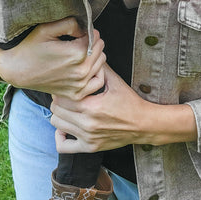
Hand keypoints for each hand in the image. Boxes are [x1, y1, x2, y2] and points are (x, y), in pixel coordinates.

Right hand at [0, 18, 105, 99]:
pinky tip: (84, 67)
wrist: (15, 70)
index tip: (74, 32)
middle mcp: (81, 71)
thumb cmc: (29, 47)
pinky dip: (95, 73)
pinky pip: (98, 81)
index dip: (86, 30)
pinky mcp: (76, 94)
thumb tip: (86, 28)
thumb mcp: (47, 29)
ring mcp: (80, 85)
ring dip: (93, 56)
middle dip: (91, 42)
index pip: (95, 35)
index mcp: (77, 54)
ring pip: (101, 63)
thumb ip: (70, 23)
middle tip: (75, 41)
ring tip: (77, 52)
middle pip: (100, 48)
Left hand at [51, 64, 197, 152]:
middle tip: (66, 95)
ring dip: (60, 115)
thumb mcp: (115, 81)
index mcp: (92, 106)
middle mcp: (87, 123)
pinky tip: (66, 127)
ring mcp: (88, 137)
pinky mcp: (90, 147)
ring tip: (68, 109)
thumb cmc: (129, 101)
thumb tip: (87, 52)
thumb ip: (99, 67)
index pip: (62, 96)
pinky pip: (64, 146)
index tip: (67, 85)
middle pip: (56, 109)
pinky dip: (61, 136)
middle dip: (59, 100)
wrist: (144, 123)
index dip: (62, 89)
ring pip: (56, 124)